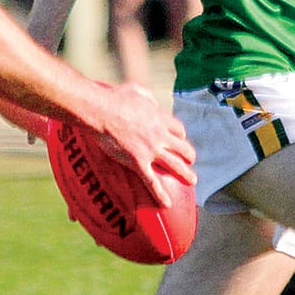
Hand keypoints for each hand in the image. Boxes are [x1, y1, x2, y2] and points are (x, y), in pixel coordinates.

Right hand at [91, 81, 195, 204]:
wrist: (101, 110)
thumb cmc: (114, 98)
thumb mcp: (136, 90)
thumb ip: (147, 96)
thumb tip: (149, 101)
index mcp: (159, 117)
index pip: (178, 129)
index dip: (181, 136)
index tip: (180, 139)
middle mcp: (160, 134)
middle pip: (183, 147)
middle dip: (189, 155)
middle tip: (190, 161)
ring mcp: (150, 149)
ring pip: (175, 164)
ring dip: (186, 173)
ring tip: (192, 181)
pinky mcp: (138, 161)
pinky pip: (152, 181)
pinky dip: (160, 194)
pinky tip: (167, 203)